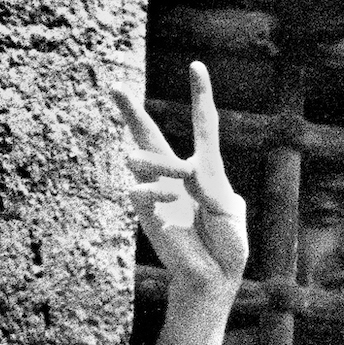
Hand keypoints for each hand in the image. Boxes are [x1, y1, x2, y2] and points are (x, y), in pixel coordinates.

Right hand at [114, 60, 247, 308]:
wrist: (214, 277)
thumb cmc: (227, 245)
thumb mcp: (228, 212)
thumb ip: (210, 186)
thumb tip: (187, 169)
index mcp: (206, 170)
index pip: (203, 127)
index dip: (200, 97)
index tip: (196, 66)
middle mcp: (179, 175)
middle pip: (152, 136)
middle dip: (131, 112)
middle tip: (115, 87)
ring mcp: (160, 190)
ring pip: (146, 158)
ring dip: (153, 163)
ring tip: (138, 163)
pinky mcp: (146, 209)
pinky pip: (141, 188)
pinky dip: (154, 191)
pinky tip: (165, 202)